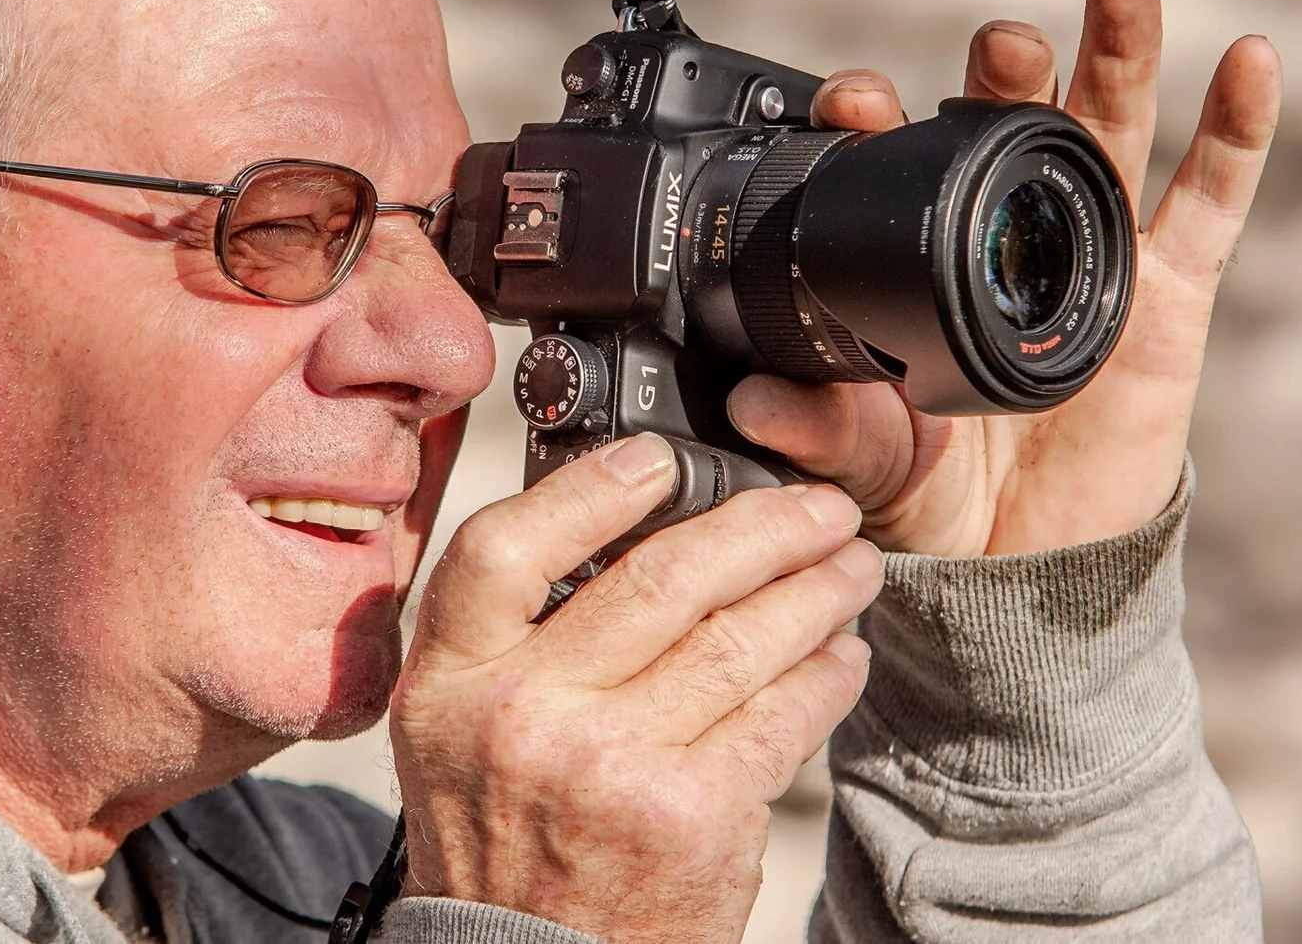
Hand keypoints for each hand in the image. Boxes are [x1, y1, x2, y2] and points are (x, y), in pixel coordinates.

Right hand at [390, 434, 881, 942]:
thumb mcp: (450, 730)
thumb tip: (625, 532)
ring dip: (815, 591)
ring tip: (851, 568)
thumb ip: (505, 637)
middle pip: (658, 579)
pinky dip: (825, 674)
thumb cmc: (498, 842)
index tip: (658, 460)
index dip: (588, 491)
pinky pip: (779, 715)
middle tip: (815, 508)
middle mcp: (524, 714)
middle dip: (761, 528)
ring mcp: (612, 764)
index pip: (503, 550)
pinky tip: (842, 655)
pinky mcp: (692, 814)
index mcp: (450, 682)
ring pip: (738, 639)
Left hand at [729, 0, 1281, 555]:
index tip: (853, 100)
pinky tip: (1247, 58)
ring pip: (1114, 131)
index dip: (879, 121)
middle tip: (999, 43)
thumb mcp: (869, 463)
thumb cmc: (934, 498)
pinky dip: (1237, 128)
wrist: (1020, 568)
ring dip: (1118, 50)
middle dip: (1006, 71)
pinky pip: (1213, 201)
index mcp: (921, 257)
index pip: (899, 165)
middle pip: (1013, 124)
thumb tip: (756, 406)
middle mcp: (1006, 235)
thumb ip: (824, 434)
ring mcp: (1093, 255)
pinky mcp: (1172, 296)